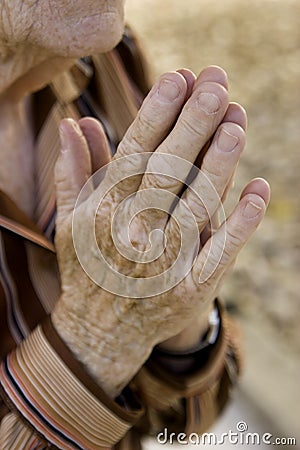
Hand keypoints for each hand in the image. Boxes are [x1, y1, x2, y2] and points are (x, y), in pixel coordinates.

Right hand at [52, 66, 269, 396]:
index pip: (133, 152)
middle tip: (218, 82)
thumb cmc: (86, 268)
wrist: (99, 332)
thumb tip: (72, 121)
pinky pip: (220, 251)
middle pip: (170, 169)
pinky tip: (258, 189)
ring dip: (220, 161)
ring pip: (198, 202)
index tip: (178, 78)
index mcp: (105, 211)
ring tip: (238, 121)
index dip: (156, 113)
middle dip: (195, 121)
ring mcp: (164, 262)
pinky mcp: (190, 289)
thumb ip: (73, 170)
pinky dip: (241, 221)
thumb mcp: (70, 220)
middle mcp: (134, 232)